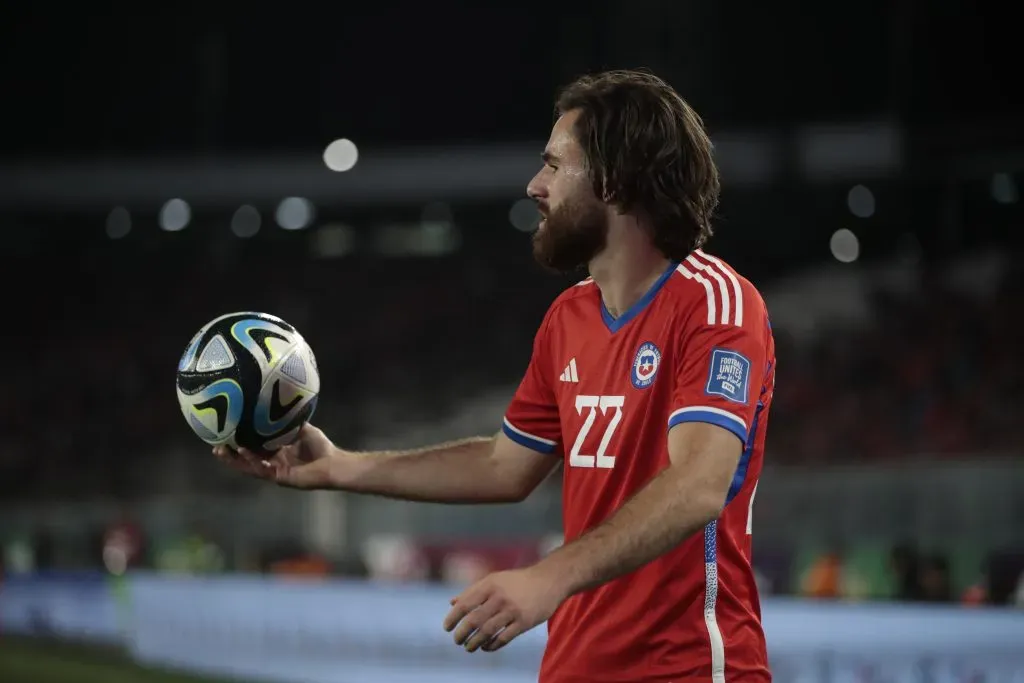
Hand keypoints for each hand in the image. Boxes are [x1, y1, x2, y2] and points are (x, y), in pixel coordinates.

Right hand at [212, 423, 336, 488]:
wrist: (334, 462)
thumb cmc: (321, 448)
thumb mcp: (302, 429)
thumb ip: (289, 421)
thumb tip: (278, 404)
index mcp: (276, 454)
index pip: (252, 449)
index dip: (238, 444)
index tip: (224, 435)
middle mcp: (273, 463)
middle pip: (246, 460)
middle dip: (230, 455)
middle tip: (215, 447)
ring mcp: (275, 472)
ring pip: (250, 467)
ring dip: (236, 459)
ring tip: (222, 450)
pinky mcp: (281, 477)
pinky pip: (263, 470)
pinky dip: (253, 461)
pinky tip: (244, 451)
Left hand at [443, 565, 567, 652]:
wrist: (549, 581)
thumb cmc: (517, 581)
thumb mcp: (494, 579)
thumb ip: (473, 591)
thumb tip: (452, 603)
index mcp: (490, 585)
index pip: (465, 604)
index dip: (453, 618)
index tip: (447, 628)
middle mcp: (500, 597)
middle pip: (474, 621)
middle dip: (462, 634)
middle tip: (457, 641)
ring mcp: (512, 610)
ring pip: (487, 632)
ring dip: (474, 643)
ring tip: (468, 647)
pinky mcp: (524, 622)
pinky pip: (503, 639)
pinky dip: (491, 646)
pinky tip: (485, 647)